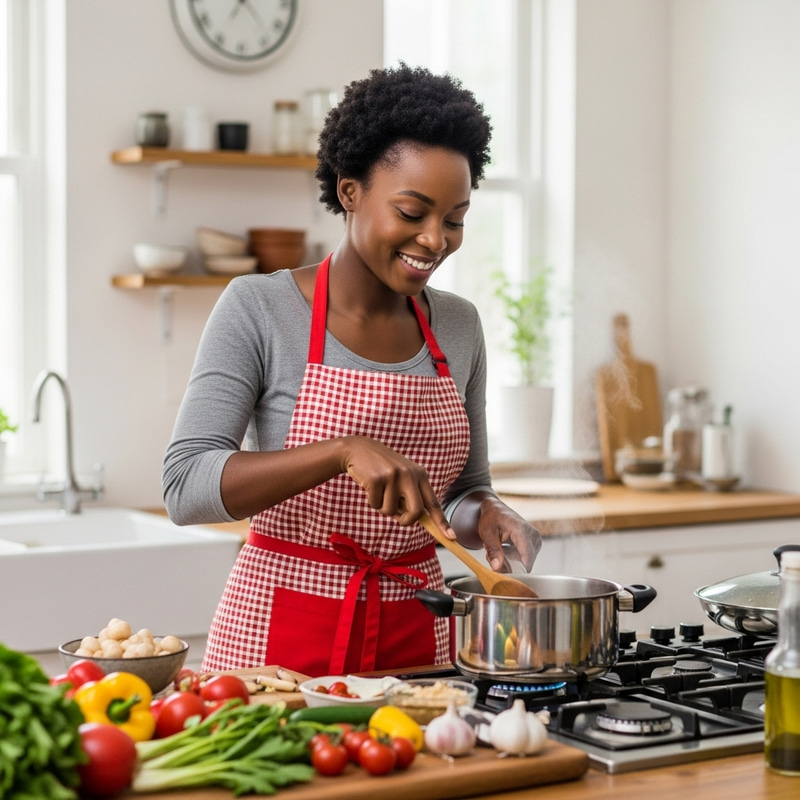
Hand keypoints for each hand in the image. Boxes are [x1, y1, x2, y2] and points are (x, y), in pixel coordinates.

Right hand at [339, 436, 453, 537]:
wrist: (358, 449)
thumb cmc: (382, 467)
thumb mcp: (402, 476)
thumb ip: (411, 495)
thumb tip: (418, 518)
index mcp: (420, 474)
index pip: (433, 503)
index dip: (442, 522)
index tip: (451, 537)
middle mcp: (409, 474)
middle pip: (416, 512)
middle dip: (406, 521)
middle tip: (399, 519)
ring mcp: (393, 476)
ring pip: (391, 511)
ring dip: (383, 507)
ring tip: (379, 490)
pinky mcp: (376, 479)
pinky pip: (375, 505)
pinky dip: (372, 501)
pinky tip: (369, 486)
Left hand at [450, 491, 541, 571]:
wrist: (496, 509)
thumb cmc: (491, 518)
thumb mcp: (487, 533)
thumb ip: (493, 551)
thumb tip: (497, 568)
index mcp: (523, 531)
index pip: (526, 560)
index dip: (514, 571)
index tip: (500, 575)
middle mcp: (533, 536)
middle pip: (525, 564)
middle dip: (507, 566)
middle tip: (491, 558)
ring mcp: (536, 540)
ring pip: (524, 563)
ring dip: (508, 563)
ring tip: (495, 552)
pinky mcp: (534, 544)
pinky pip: (525, 559)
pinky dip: (512, 559)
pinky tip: (502, 551)